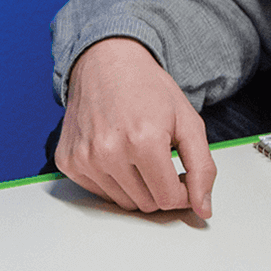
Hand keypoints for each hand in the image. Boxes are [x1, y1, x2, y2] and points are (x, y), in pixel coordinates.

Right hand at [56, 37, 215, 216]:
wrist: (105, 62)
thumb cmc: (147, 88)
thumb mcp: (188, 121)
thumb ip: (202, 167)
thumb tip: (204, 209)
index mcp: (143, 141)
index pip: (170, 199)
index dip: (183, 191)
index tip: (182, 175)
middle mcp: (108, 153)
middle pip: (147, 204)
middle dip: (160, 188)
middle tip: (161, 160)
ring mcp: (84, 158)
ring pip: (123, 203)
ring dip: (136, 186)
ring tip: (137, 154)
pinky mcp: (67, 161)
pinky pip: (99, 192)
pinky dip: (112, 180)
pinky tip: (116, 153)